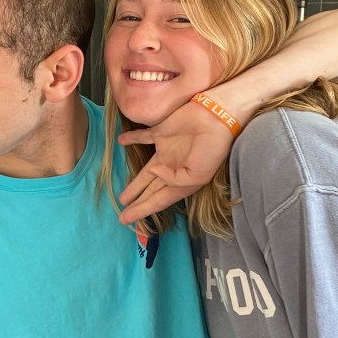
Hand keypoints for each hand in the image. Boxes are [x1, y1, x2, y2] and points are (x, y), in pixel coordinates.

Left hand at [117, 100, 233, 224]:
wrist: (217, 118)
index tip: (126, 220)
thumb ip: (172, 180)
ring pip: (145, 172)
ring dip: (134, 183)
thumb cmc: (212, 150)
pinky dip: (131, 138)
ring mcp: (166, 151)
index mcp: (182, 182)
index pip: (158, 200)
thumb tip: (154, 173)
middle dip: (138, 203)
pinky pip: (142, 137)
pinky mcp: (161, 132)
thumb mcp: (197, 176)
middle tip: (122, 215)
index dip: (142, 210)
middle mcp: (172, 168)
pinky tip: (121, 141)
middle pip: (151, 190)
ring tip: (123, 197)